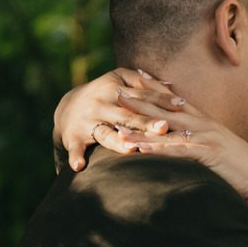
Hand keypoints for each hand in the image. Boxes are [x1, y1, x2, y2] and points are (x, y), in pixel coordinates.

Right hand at [53, 67, 174, 171]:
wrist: (67, 107)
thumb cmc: (103, 93)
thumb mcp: (118, 80)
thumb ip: (142, 82)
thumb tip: (171, 85)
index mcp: (114, 89)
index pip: (142, 96)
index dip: (161, 100)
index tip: (180, 104)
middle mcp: (101, 105)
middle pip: (127, 116)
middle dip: (145, 122)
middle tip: (164, 127)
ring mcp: (87, 122)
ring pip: (105, 133)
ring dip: (117, 141)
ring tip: (130, 149)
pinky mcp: (74, 137)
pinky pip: (75, 149)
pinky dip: (76, 157)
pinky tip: (79, 166)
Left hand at [104, 88, 247, 197]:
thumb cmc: (242, 168)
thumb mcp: (221, 149)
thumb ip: (204, 141)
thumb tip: (191, 141)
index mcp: (206, 122)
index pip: (177, 99)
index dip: (157, 86)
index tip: (137, 74)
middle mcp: (204, 125)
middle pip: (166, 109)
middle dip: (141, 100)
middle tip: (117, 90)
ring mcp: (205, 138)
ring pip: (167, 130)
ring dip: (142, 127)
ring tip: (119, 123)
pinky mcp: (206, 154)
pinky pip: (177, 151)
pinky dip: (158, 149)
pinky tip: (141, 149)